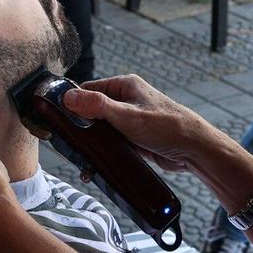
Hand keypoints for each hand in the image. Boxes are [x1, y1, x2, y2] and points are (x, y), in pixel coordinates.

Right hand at [60, 74, 221, 174]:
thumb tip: (68, 97)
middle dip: (81, 129)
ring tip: (82, 161)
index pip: (88, 90)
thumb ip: (97, 106)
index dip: (73, 104)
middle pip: (92, 112)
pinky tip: (95, 166)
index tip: (59, 120)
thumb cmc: (166, 126)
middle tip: (69, 145)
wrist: (193, 149)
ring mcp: (130, 120)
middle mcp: (126, 101)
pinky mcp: (134, 138)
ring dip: (92, 144)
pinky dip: (104, 152)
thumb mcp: (127, 116)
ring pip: (101, 130)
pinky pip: (112, 143)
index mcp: (124, 86)